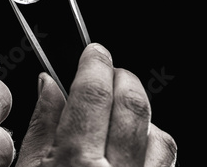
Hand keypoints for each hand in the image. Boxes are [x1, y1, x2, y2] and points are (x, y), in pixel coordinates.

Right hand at [16, 43, 176, 166]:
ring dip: (138, 113)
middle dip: (121, 77)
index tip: (94, 52)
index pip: (94, 94)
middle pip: (132, 105)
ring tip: (115, 114)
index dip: (95, 64)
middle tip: (106, 74)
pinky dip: (151, 140)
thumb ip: (42, 124)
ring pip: (158, 133)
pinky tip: (129, 142)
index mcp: (75, 162)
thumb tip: (49, 83)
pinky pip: (166, 160)